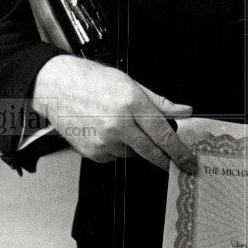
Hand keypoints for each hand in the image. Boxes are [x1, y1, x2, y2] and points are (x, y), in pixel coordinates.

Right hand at [32, 54, 196, 172]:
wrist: (58, 88)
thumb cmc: (94, 81)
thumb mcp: (132, 85)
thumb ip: (161, 102)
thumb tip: (184, 111)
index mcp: (132, 104)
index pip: (163, 134)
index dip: (179, 151)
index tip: (189, 161)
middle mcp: (119, 124)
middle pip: (152, 152)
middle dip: (168, 161)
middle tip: (178, 165)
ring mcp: (104, 141)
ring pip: (133, 153)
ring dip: (136, 146)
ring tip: (121, 125)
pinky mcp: (92, 152)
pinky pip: (115, 156)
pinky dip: (117, 147)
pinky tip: (107, 131)